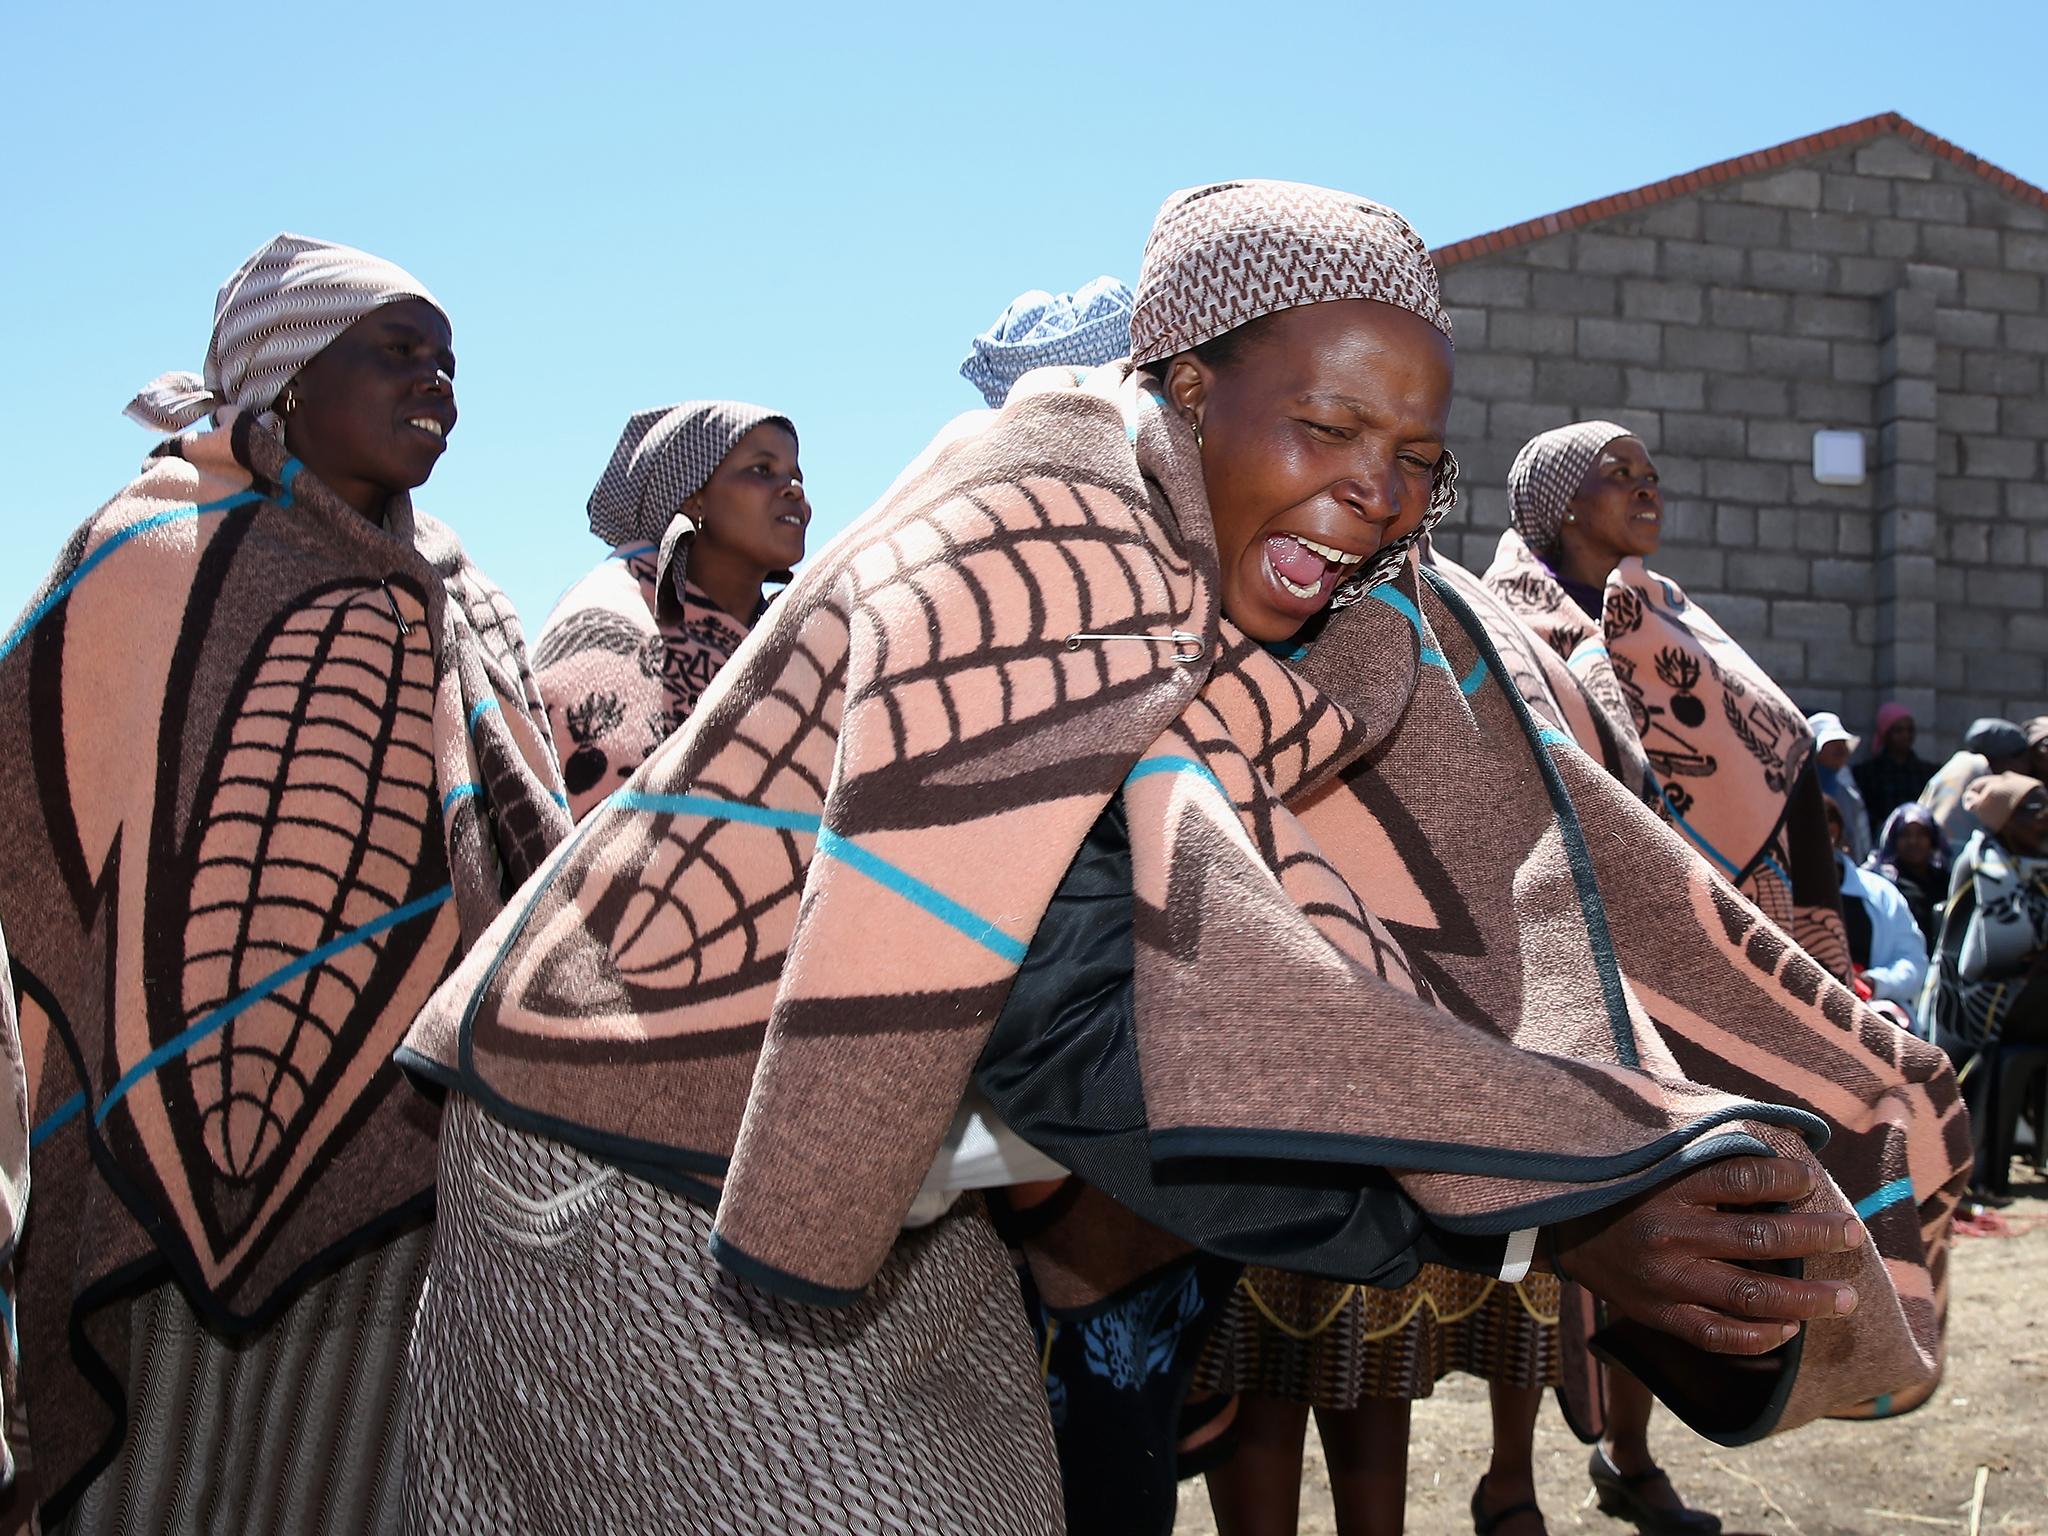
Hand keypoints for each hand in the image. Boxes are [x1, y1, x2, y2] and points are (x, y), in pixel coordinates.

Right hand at [1546, 1156, 1863, 1355]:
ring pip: (1751, 1293)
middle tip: (1852, 1235)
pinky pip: (1718, 1335)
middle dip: (1816, 1236)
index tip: (1811, 1180)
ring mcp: (1665, 1279)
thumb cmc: (1620, 1186)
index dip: (1785, 1179)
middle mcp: (1669, 1233)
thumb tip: (1774, 1149)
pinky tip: (1790, 1331)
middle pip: (1761, 1236)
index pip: (1742, 1179)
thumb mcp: (1652, 1159)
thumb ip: (1703, 1156)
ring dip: (1807, 1297)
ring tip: (1845, 1298)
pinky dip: (1759, 1337)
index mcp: (1667, 1186)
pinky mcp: (1657, 1313)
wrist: (1556, 1228)